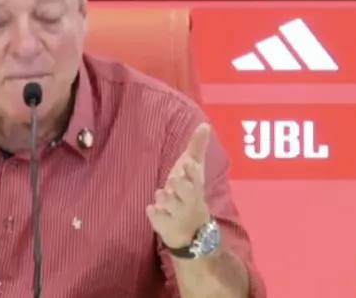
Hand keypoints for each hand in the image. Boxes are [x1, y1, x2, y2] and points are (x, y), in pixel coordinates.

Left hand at [146, 122, 211, 248]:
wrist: (192, 231)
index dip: (192, 172)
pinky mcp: (165, 225)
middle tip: (173, 178)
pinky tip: (151, 209)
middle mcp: (188, 201)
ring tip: (160, 193)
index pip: (196, 178)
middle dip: (181, 187)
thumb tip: (205, 124)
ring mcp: (176, 214)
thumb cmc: (190, 192)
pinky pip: (159, 220)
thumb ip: (197, 148)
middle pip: (187, 194)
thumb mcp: (194, 171)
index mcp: (195, 186)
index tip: (188, 164)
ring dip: (166, 200)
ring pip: (171, 207)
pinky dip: (155, 215)